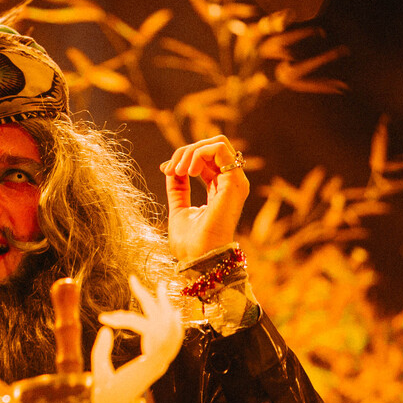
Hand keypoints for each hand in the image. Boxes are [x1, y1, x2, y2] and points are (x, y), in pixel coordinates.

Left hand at [161, 135, 248, 262]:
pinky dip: (198, 153)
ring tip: (179, 169)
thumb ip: (178, 187)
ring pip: (216, 143)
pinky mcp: (234, 183)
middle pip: (212, 147)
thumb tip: (170, 168)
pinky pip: (219, 149)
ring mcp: (235, 182)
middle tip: (171, 169)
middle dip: (186, 151)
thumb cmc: (190, 243)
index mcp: (220, 189)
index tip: (166, 170)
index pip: (207, 159)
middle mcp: (231, 183)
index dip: (184, 158)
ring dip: (191, 151)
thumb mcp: (179, 208)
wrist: (197, 259)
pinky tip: (188, 170)